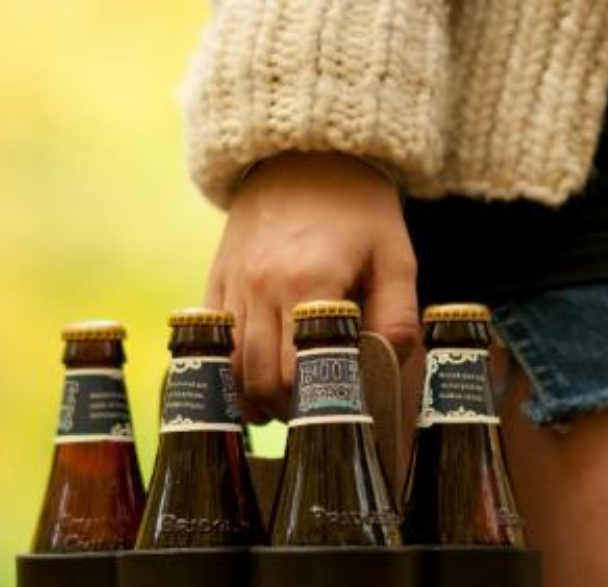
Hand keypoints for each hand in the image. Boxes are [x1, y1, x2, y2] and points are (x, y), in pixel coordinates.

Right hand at [205, 151, 419, 421]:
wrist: (305, 152)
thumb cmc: (360, 209)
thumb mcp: (396, 257)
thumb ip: (398, 315)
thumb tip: (390, 366)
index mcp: (311, 283)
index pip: (297, 373)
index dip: (311, 402)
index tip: (330, 410)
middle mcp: (262, 286)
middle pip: (257, 378)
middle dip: (281, 407)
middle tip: (306, 413)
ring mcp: (233, 283)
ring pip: (227, 364)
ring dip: (250, 394)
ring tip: (278, 405)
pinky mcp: (216, 278)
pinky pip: (209, 339)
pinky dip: (225, 367)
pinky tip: (248, 382)